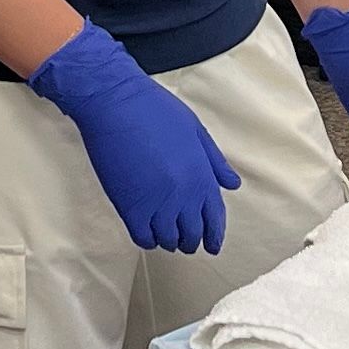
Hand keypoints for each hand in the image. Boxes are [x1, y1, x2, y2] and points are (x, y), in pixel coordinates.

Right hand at [28, 22, 239, 253]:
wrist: (116, 103)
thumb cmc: (154, 109)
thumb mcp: (195, 130)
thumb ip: (215, 162)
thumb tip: (232, 184)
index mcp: (202, 176)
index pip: (215, 219)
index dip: (214, 236)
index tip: (212, 245)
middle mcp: (183, 195)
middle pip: (192, 235)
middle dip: (191, 240)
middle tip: (185, 240)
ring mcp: (156, 204)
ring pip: (168, 240)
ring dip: (168, 240)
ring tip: (164, 234)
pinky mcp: (130, 207)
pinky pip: (143, 238)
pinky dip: (147, 239)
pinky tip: (145, 229)